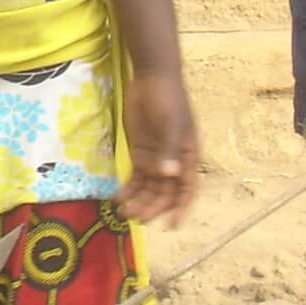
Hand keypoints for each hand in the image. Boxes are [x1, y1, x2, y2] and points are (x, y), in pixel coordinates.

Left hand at [117, 74, 197, 227]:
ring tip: (123, 212)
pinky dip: (128, 189)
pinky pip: (136, 177)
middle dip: (152, 207)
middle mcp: (173, 163)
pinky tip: (118, 197)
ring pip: (149, 189)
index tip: (171, 225)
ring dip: (139, 202)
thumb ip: (170, 150)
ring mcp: (156, 159)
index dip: (180, 209)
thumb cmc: (169, 100)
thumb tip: (169, 175)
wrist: (152, 79)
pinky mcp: (140, 153)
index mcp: (187, 158)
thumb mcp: (172, 124)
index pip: (186, 190)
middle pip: (164, 193)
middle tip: (136, 218)